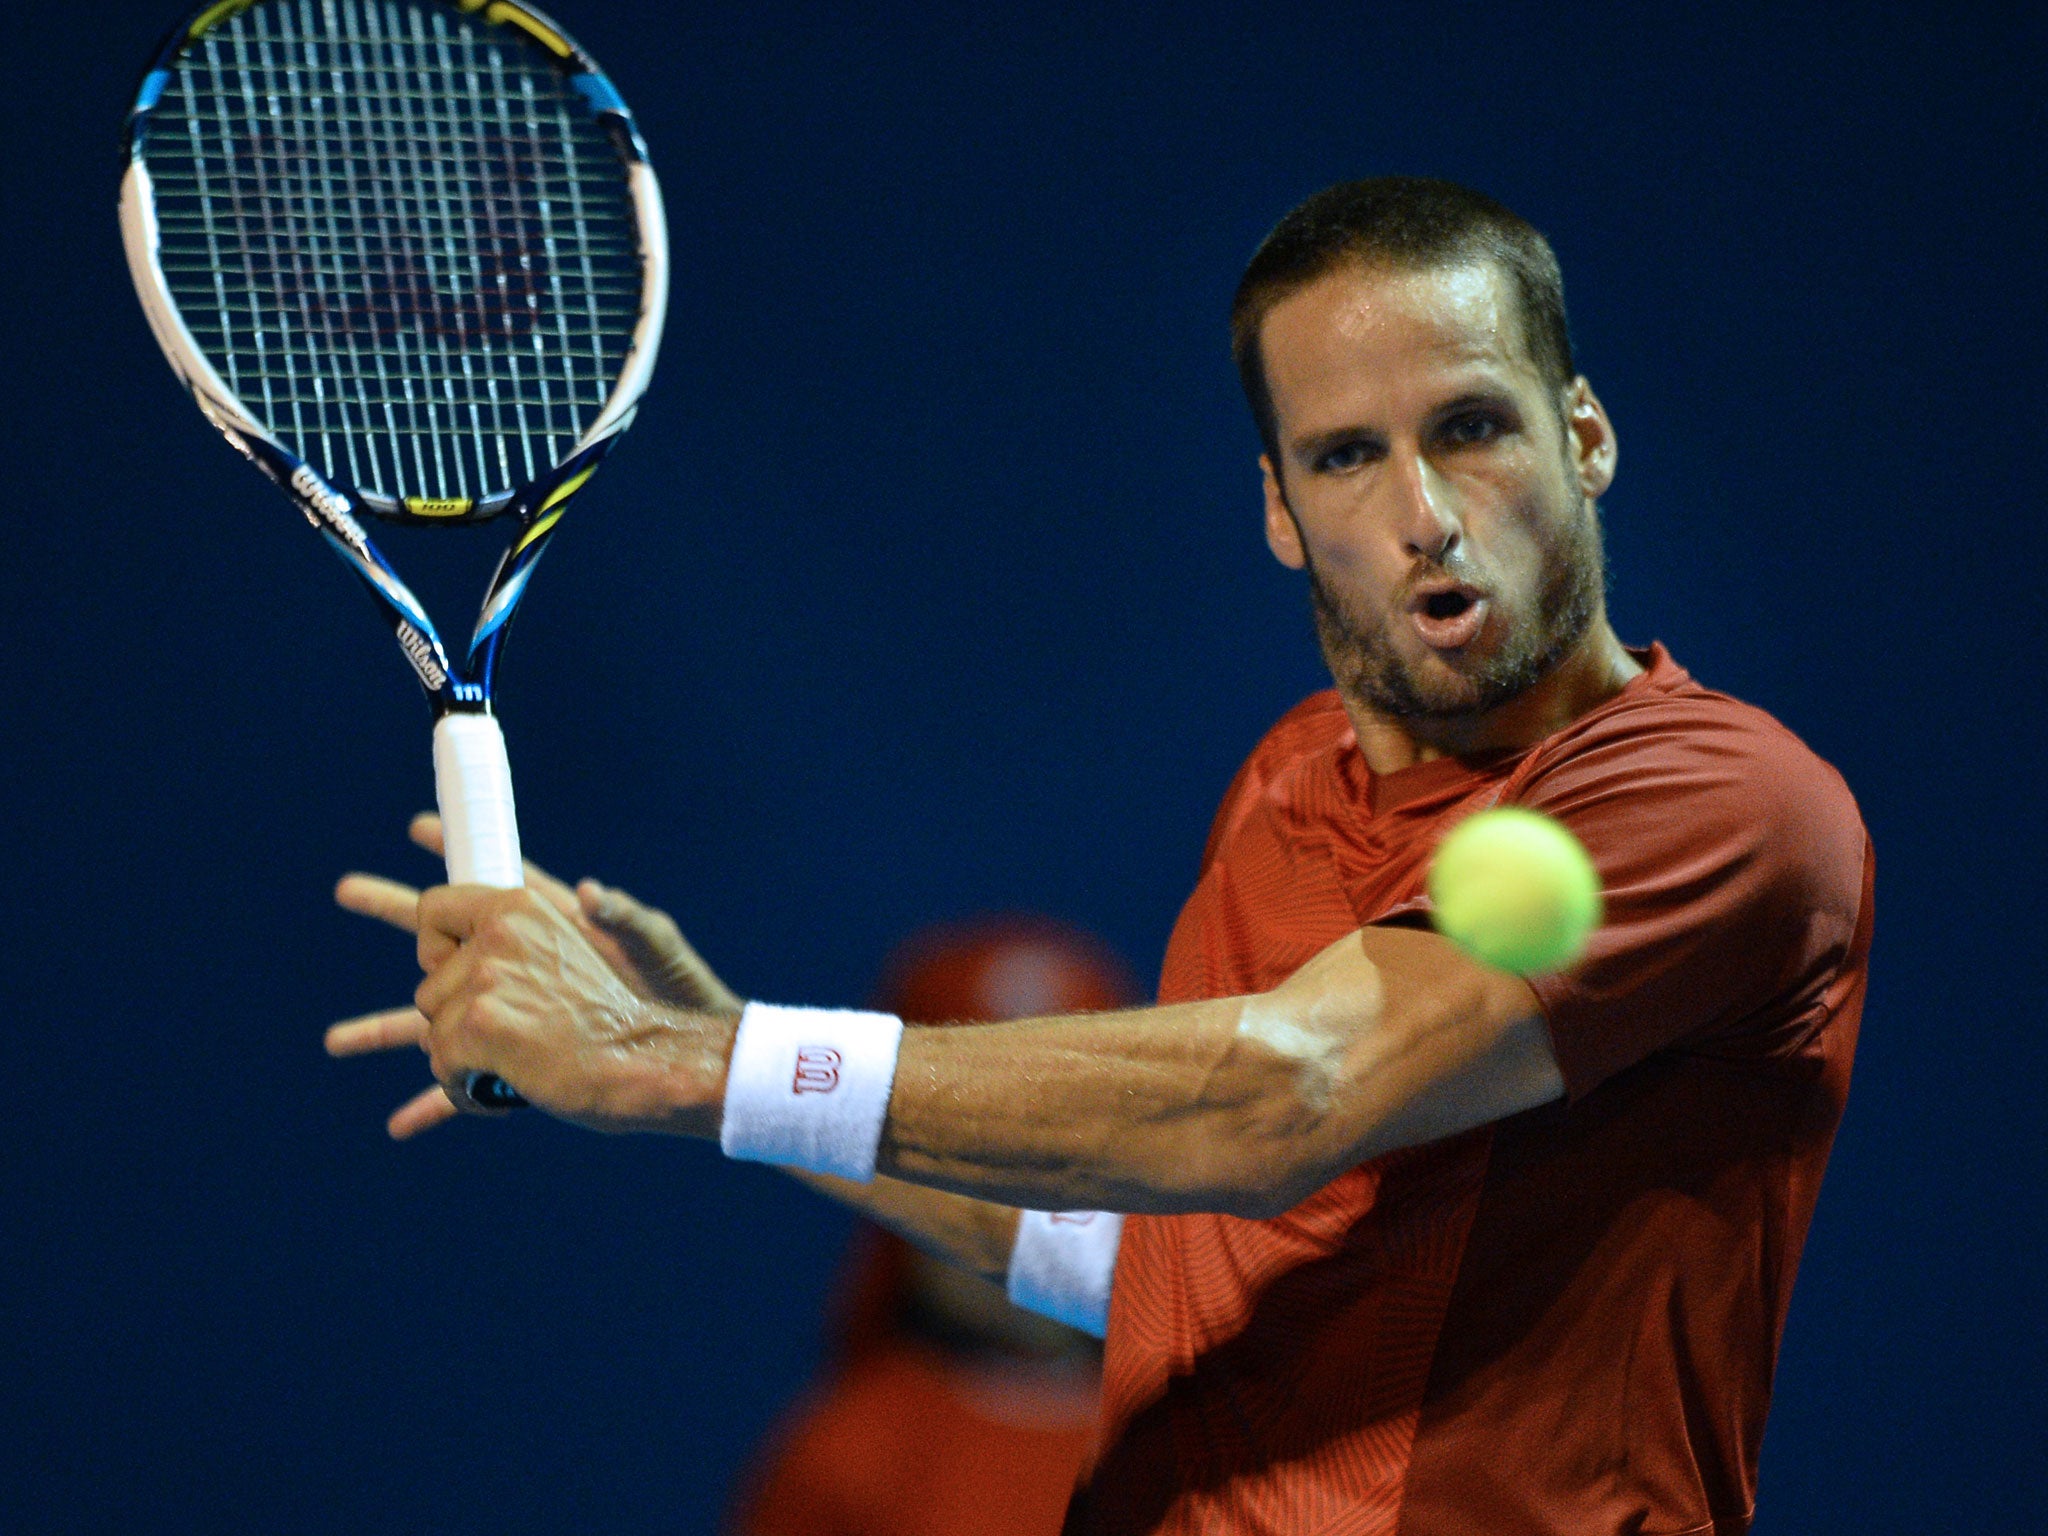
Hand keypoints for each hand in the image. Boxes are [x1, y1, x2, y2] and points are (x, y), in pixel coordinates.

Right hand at [328, 814, 740, 1136]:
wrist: (690, 1048)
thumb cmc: (682, 989)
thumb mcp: (656, 946)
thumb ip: (627, 920)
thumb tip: (593, 891)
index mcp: (546, 927)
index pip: (488, 883)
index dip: (456, 850)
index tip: (420, 826)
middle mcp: (521, 967)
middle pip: (444, 941)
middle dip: (394, 912)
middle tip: (347, 889)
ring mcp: (517, 1016)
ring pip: (438, 1018)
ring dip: (385, 1029)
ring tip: (335, 1040)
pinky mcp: (524, 1063)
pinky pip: (467, 1084)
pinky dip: (435, 1102)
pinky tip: (402, 1124)